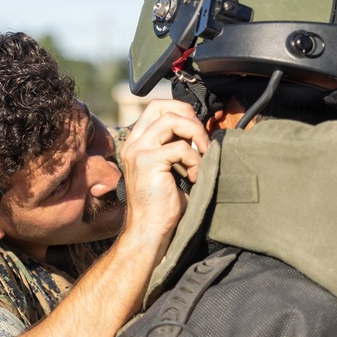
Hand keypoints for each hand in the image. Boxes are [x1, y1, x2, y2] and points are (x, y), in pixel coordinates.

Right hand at [118, 100, 209, 245]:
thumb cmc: (163, 205)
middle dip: (188, 117)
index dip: (181, 111)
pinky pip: (180, 148)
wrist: (150, 230)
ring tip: (202, 156)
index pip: (156, 108)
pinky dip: (195, 161)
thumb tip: (202, 133)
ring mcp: (138, 151)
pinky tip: (195, 177)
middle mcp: (134, 144)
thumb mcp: (171, 169)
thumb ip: (178, 147)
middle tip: (201, 139)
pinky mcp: (147, 162)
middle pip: (161, 106)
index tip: (197, 131)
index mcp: (137, 143)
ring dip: (195, 135)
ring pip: (171, 120)